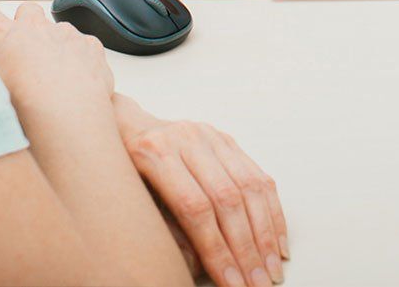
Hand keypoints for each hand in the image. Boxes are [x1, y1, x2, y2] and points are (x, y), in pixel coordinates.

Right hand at [0, 0, 114, 108]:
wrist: (65, 114)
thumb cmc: (23, 105)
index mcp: (4, 35)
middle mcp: (35, 28)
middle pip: (28, 12)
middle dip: (27, 27)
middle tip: (26, 55)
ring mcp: (66, 34)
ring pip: (58, 31)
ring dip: (55, 47)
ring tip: (54, 78)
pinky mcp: (90, 46)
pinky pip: (84, 45)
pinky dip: (81, 59)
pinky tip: (76, 82)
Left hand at [114, 95, 287, 286]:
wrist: (123, 126)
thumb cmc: (121, 171)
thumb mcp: (130, 199)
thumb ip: (164, 227)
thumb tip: (198, 265)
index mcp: (155, 153)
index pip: (195, 209)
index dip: (217, 251)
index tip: (231, 284)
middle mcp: (186, 139)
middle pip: (226, 200)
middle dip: (246, 250)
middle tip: (257, 284)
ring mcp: (210, 136)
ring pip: (249, 188)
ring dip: (265, 236)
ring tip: (271, 270)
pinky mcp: (226, 140)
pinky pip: (258, 177)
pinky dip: (272, 213)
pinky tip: (276, 241)